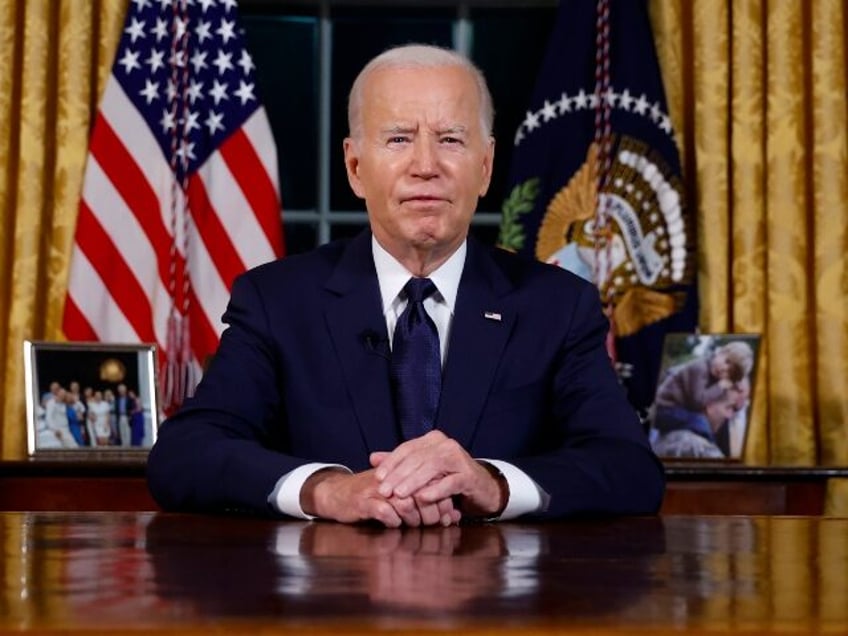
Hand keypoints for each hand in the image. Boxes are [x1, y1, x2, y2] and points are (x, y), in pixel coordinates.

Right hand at [300, 467, 457, 527]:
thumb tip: (456, 516)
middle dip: (433, 513)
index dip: (443, 501)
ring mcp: (377, 490)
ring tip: (416, 525)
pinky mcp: (362, 502)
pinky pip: (383, 511)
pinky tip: (394, 524)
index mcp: (403, 473)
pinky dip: (393, 521)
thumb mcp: (402, 495)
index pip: (431, 482)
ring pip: (405, 503)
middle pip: (422, 494)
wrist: (338, 493)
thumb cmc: (374, 496)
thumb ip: (429, 503)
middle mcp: (392, 479)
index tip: (449, 517)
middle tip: (436, 524)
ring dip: (414, 519)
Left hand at [370, 430, 506, 519]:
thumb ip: (399, 463)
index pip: (407, 448)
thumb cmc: (447, 478)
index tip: (378, 477)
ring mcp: (459, 458)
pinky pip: (450, 482)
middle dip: (398, 475)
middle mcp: (446, 444)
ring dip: (413, 482)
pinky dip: (435, 490)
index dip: (391, 462)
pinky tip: (422, 498)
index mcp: (432, 440)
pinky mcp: (469, 475)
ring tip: (399, 494)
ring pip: (432, 468)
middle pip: (417, 458)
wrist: (481, 487)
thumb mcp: (422, 470)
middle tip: (384, 490)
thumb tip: (373, 458)